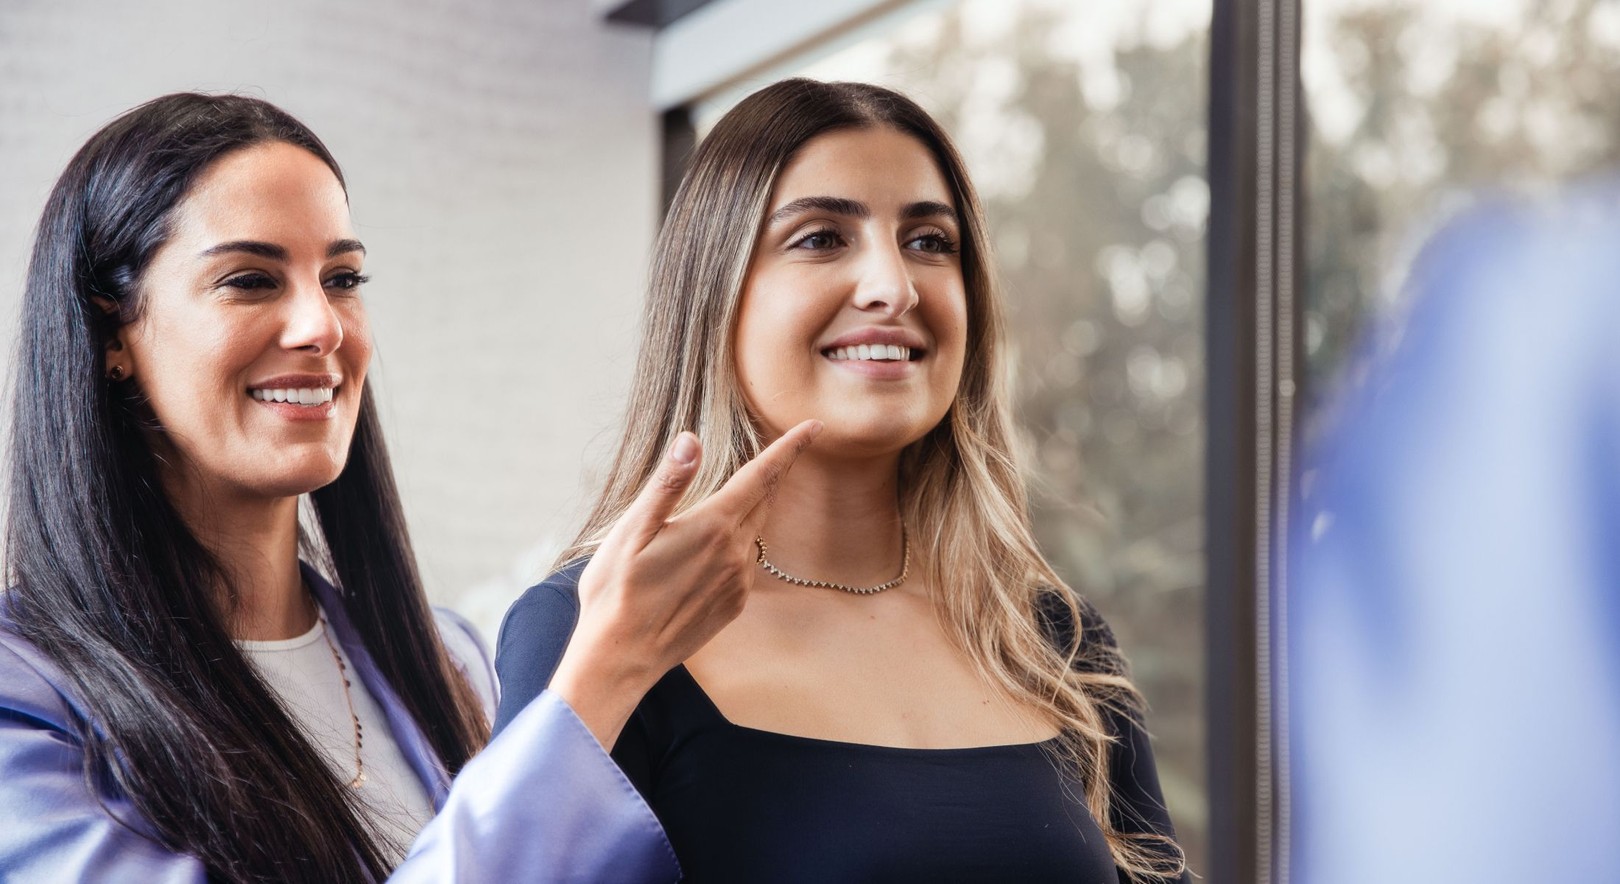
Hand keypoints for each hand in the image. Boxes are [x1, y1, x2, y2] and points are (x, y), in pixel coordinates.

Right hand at [549, 420, 820, 746]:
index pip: (762, 476)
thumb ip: (668, 483)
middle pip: (765, 500)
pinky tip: (713, 546)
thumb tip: (691, 441)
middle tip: (783, 447)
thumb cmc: (616, 591)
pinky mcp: (733, 604)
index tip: (814, 425)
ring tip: (739, 493)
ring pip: (756, 530)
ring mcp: (737, 581)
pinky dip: (739, 542)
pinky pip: (746, 561)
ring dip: (753, 508)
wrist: (621, 658)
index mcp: (713, 526)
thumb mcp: (631, 530)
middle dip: (773, 472)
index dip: (789, 448)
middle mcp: (735, 552)